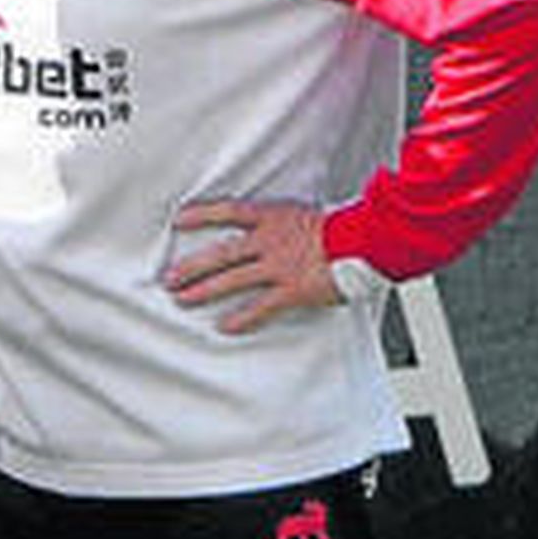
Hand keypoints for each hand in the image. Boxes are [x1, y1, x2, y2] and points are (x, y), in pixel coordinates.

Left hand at [162, 198, 340, 334]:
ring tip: (182, 299)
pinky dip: (241, 319)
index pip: (228, 212)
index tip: (179, 220)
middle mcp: (270, 241)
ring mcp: (279, 266)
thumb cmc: (344, 228)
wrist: (368, 240)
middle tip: (169, 277)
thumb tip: (270, 230)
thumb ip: (284, 222)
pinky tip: (224, 326)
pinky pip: (260, 307)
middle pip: (220, 253)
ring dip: (204, 290)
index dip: (201, 215)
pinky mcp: (292, 290)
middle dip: (191, 266)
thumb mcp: (307, 214)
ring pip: (232, 280)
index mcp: (273, 217)